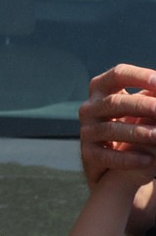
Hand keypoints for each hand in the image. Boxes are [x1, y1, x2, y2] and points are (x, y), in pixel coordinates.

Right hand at [79, 64, 155, 186]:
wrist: (111, 159)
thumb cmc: (133, 122)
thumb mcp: (143, 106)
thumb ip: (153, 96)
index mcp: (102, 89)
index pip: (118, 75)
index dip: (139, 77)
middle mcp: (90, 108)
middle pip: (113, 102)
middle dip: (141, 106)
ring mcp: (87, 131)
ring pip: (110, 129)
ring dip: (138, 133)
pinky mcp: (89, 154)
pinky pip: (107, 156)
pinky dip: (128, 158)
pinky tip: (149, 160)